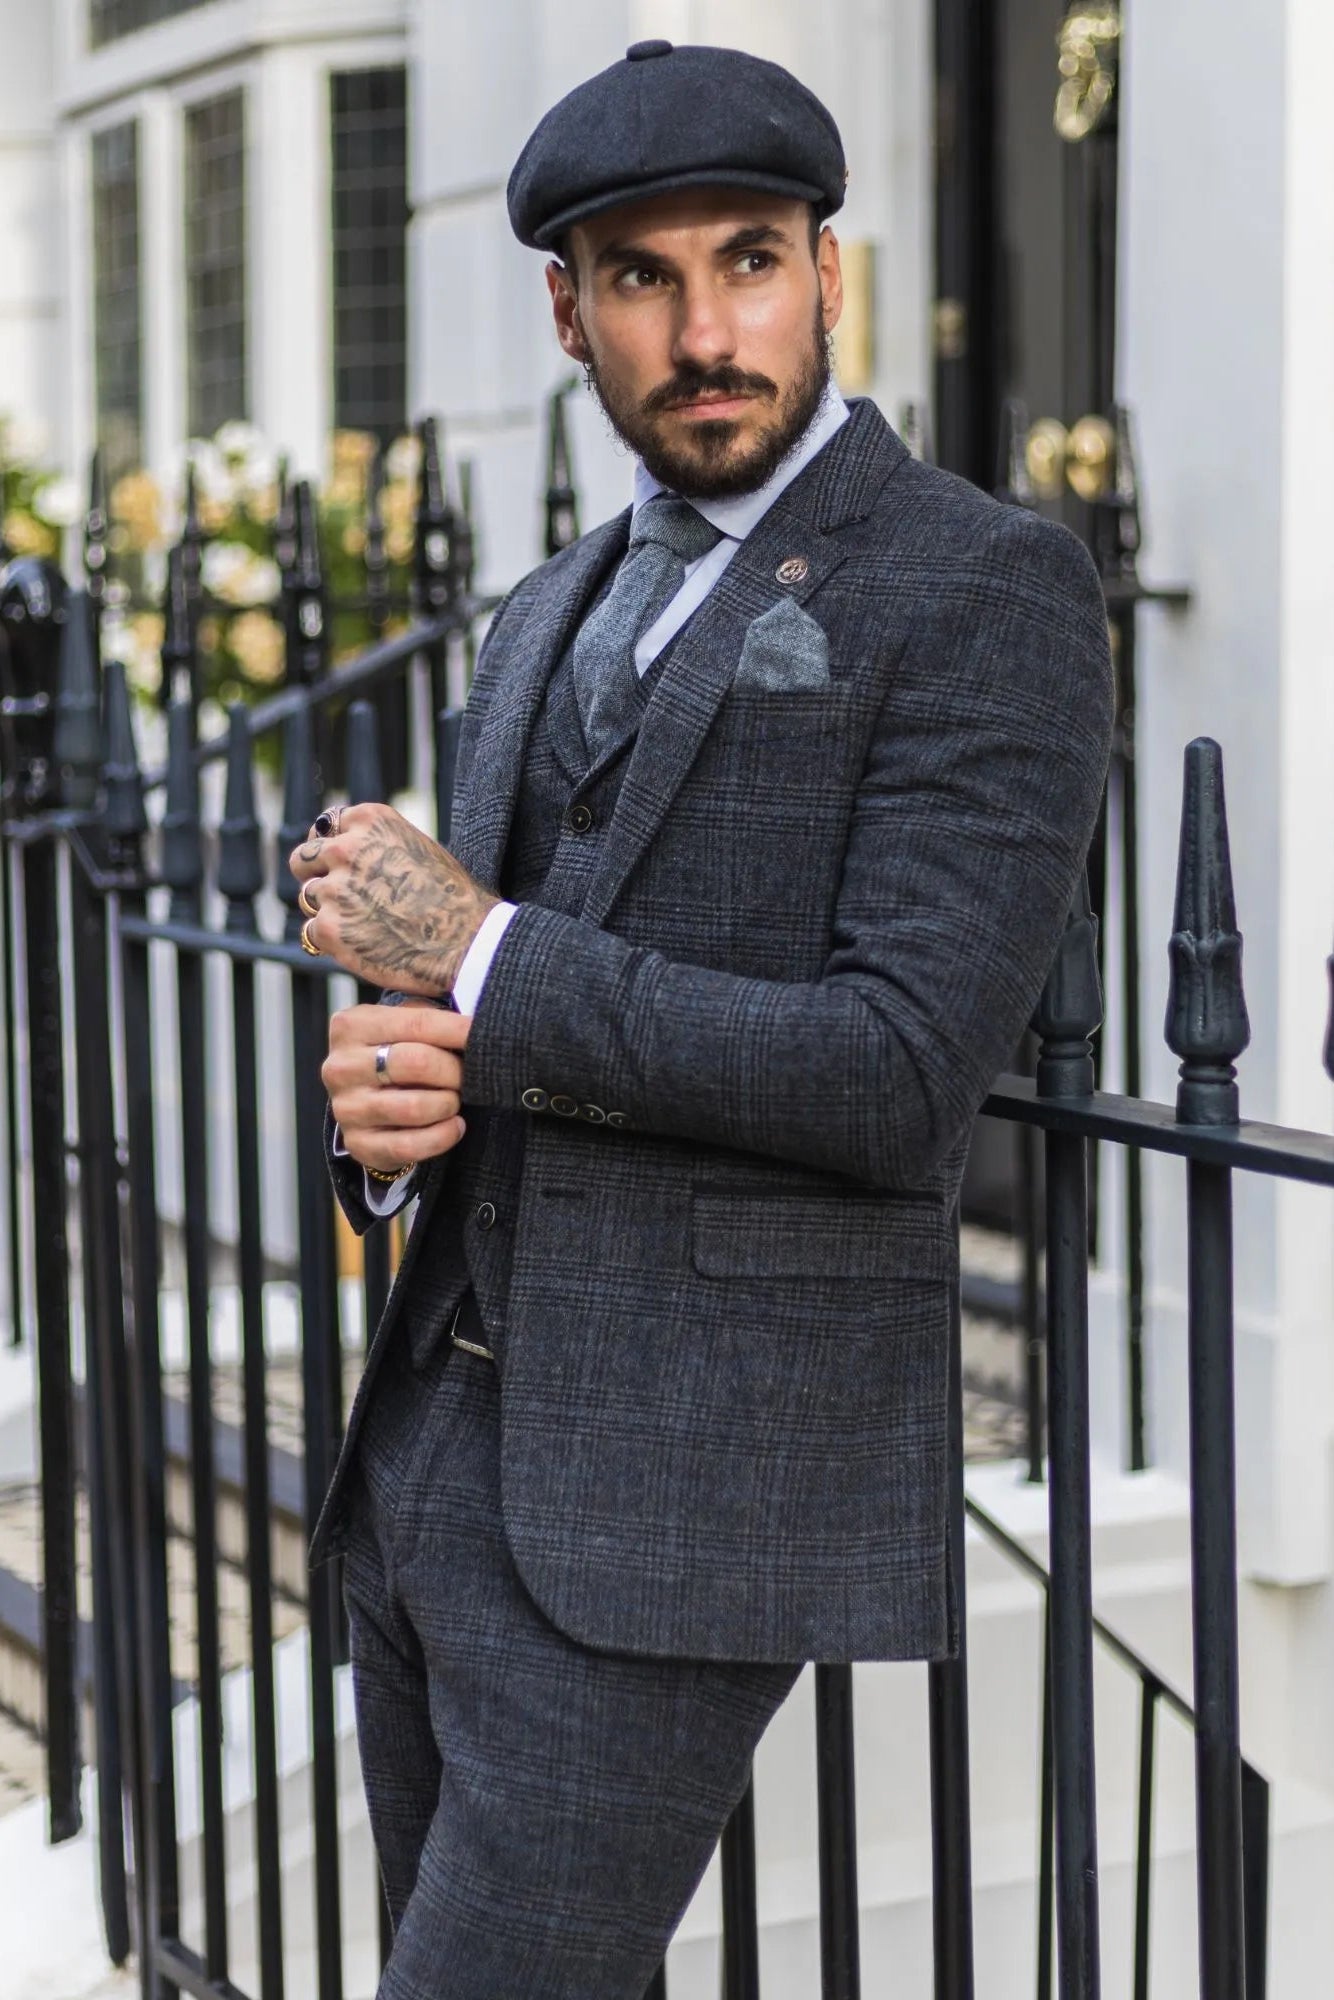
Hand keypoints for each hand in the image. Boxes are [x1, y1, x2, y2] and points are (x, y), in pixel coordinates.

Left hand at [290, 802, 497, 994]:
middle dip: (316, 876)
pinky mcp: (329, 928)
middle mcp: (346, 847)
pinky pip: (311, 932)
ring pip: (308, 897)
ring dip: (328, 911)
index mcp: (370, 820)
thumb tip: (345, 849)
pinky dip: (330, 941)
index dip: (331, 846)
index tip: (338, 865)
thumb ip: (378, 843)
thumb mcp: (417, 847)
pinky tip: (359, 945)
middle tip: (338, 897)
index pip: (326, 825)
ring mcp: (335, 888)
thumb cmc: (452, 897)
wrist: (467, 941)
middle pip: (302, 858)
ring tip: (363, 926)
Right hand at [324, 1003, 471, 1173]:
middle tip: (469, 1074)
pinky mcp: (358, 1144)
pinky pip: (409, 1146)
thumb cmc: (399, 1051)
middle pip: (417, 1063)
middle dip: (455, 1071)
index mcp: (352, 1024)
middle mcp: (341, 1066)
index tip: (486, 1034)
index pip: (418, 1023)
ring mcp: (345, 1108)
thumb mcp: (406, 1021)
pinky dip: (442, 1136)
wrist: (370, 1100)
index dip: (460, 1030)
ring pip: (415, 1107)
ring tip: (455, 1099)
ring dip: (449, 1104)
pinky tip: (455, 1125)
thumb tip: (480, 1009)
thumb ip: (430, 1010)